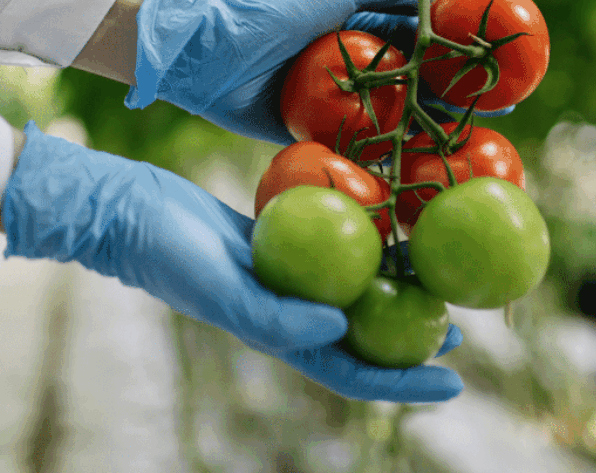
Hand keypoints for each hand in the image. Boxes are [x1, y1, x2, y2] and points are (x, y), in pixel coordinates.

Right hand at [0, 121, 462, 402]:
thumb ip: (278, 316)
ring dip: (397, 289)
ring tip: (440, 279)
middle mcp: (291, 312)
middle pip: (364, 336)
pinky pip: (336, 248)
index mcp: (281, 336)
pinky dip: (367, 244)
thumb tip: (342, 327)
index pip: (354, 371)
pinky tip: (397, 226)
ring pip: (355, 290)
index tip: (454, 379)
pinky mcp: (284, 241)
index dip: (404, 382)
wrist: (134, 212)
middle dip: (412, 340)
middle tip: (461, 329)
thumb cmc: (172, 257)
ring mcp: (289, 277)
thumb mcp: (224, 289)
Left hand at [124, 0, 510, 144]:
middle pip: (417, 87)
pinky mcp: (314, 136)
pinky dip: (385, 162)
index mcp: (362, 32)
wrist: (209, 54)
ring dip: (428, 135)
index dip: (462, 57)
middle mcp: (356, 69)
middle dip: (457, 102)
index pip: (425, 44)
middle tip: (497, 118)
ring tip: (467, 150)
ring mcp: (337, 105)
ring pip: (393, 121)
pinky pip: (358, 150)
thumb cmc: (273, 11)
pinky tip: (417, 175)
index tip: (501, 70)